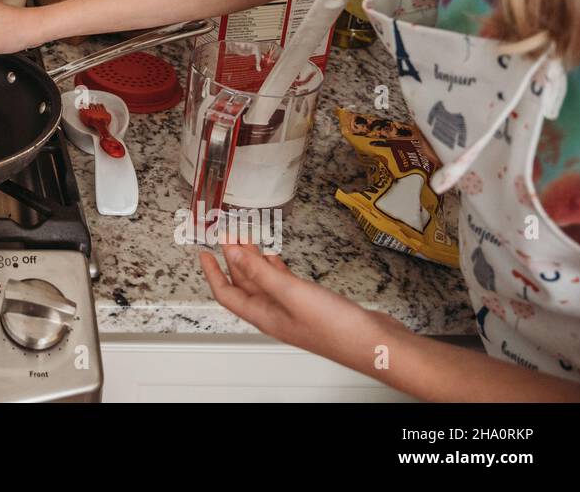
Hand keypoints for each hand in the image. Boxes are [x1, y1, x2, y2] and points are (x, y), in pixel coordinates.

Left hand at [200, 244, 405, 372]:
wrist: (376, 344)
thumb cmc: (336, 328)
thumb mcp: (290, 293)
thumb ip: (259, 273)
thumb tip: (231, 254)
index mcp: (264, 315)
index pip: (226, 293)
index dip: (212, 272)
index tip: (203, 252)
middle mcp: (275, 314)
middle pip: (244, 285)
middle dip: (233, 260)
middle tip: (228, 235)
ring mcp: (293, 310)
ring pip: (264, 282)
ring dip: (253, 261)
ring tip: (247, 239)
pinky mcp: (310, 305)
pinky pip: (283, 283)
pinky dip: (275, 268)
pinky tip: (275, 257)